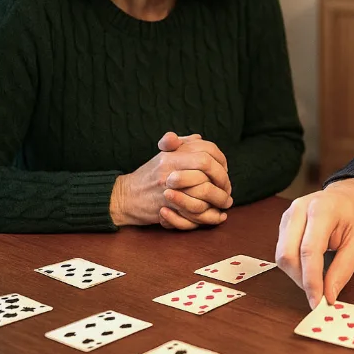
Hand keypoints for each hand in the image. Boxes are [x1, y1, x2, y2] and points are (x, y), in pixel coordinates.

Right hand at [110, 132, 230, 228]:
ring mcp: (169, 187)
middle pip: (207, 166)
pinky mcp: (168, 207)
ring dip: (220, 197)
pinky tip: (218, 215)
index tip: (225, 168)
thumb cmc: (148, 176)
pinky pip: (195, 210)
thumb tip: (200, 138)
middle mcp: (170, 168)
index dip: (221, 159)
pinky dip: (210, 215)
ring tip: (226, 201)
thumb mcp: (162, 155)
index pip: (205, 150)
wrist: (125, 197)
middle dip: (223, 177)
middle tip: (228, 186)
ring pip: (204, 189)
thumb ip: (181, 145)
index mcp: (171, 154)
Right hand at [275, 178, 353, 308]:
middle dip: (301, 280)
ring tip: (316, 280)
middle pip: (288, 254)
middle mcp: (299, 210)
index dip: (311, 280)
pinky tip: (308, 269)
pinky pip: (281, 251)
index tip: (317, 301)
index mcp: (322, 209)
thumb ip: (344, 269)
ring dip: (296, 275)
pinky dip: (294, 267)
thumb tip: (329, 295)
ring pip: (281, 256)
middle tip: (318, 294)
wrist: (347, 195)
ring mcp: (288, 215)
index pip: (309, 250)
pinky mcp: (283, 223)